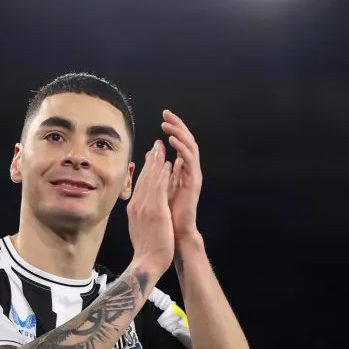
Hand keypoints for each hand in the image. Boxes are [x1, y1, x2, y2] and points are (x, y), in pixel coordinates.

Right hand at [126, 140, 174, 276]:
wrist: (147, 262)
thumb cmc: (147, 249)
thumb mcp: (141, 227)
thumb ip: (142, 214)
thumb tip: (143, 207)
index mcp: (134, 208)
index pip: (140, 184)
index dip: (146, 169)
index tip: (150, 157)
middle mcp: (137, 204)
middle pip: (144, 177)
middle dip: (150, 160)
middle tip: (155, 145)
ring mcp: (145, 206)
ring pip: (150, 178)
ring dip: (156, 161)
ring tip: (160, 147)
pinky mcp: (155, 210)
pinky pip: (158, 187)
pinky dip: (162, 174)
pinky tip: (166, 163)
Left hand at [161, 109, 202, 239]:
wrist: (174, 234)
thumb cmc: (166, 215)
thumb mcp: (159, 187)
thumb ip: (159, 172)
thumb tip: (154, 157)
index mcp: (181, 170)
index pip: (179, 143)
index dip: (173, 129)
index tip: (163, 116)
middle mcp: (189, 170)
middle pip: (186, 141)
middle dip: (177, 126)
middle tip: (166, 113)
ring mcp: (193, 175)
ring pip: (190, 147)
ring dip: (179, 133)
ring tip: (168, 124)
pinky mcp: (194, 182)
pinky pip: (189, 161)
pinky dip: (182, 149)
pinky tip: (172, 141)